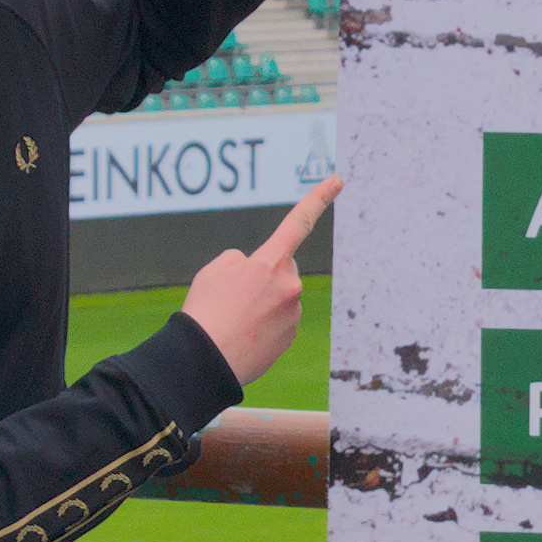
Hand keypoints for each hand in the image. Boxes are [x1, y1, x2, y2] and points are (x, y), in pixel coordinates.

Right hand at [177, 176, 337, 388]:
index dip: (319, 198)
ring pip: (279, 297)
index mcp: (271, 262)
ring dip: (262, 302)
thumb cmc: (206, 311)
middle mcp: (290, 285)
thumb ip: (242, 260)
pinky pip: (279, 321)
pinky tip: (243, 334)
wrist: (204, 361)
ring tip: (234, 318)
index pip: (298, 222)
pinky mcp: (291, 337)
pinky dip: (263, 324)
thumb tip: (261, 273)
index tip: (337, 180)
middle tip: (235, 295)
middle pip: (282, 268)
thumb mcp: (215, 270)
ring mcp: (293, 314)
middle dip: (266, 274)